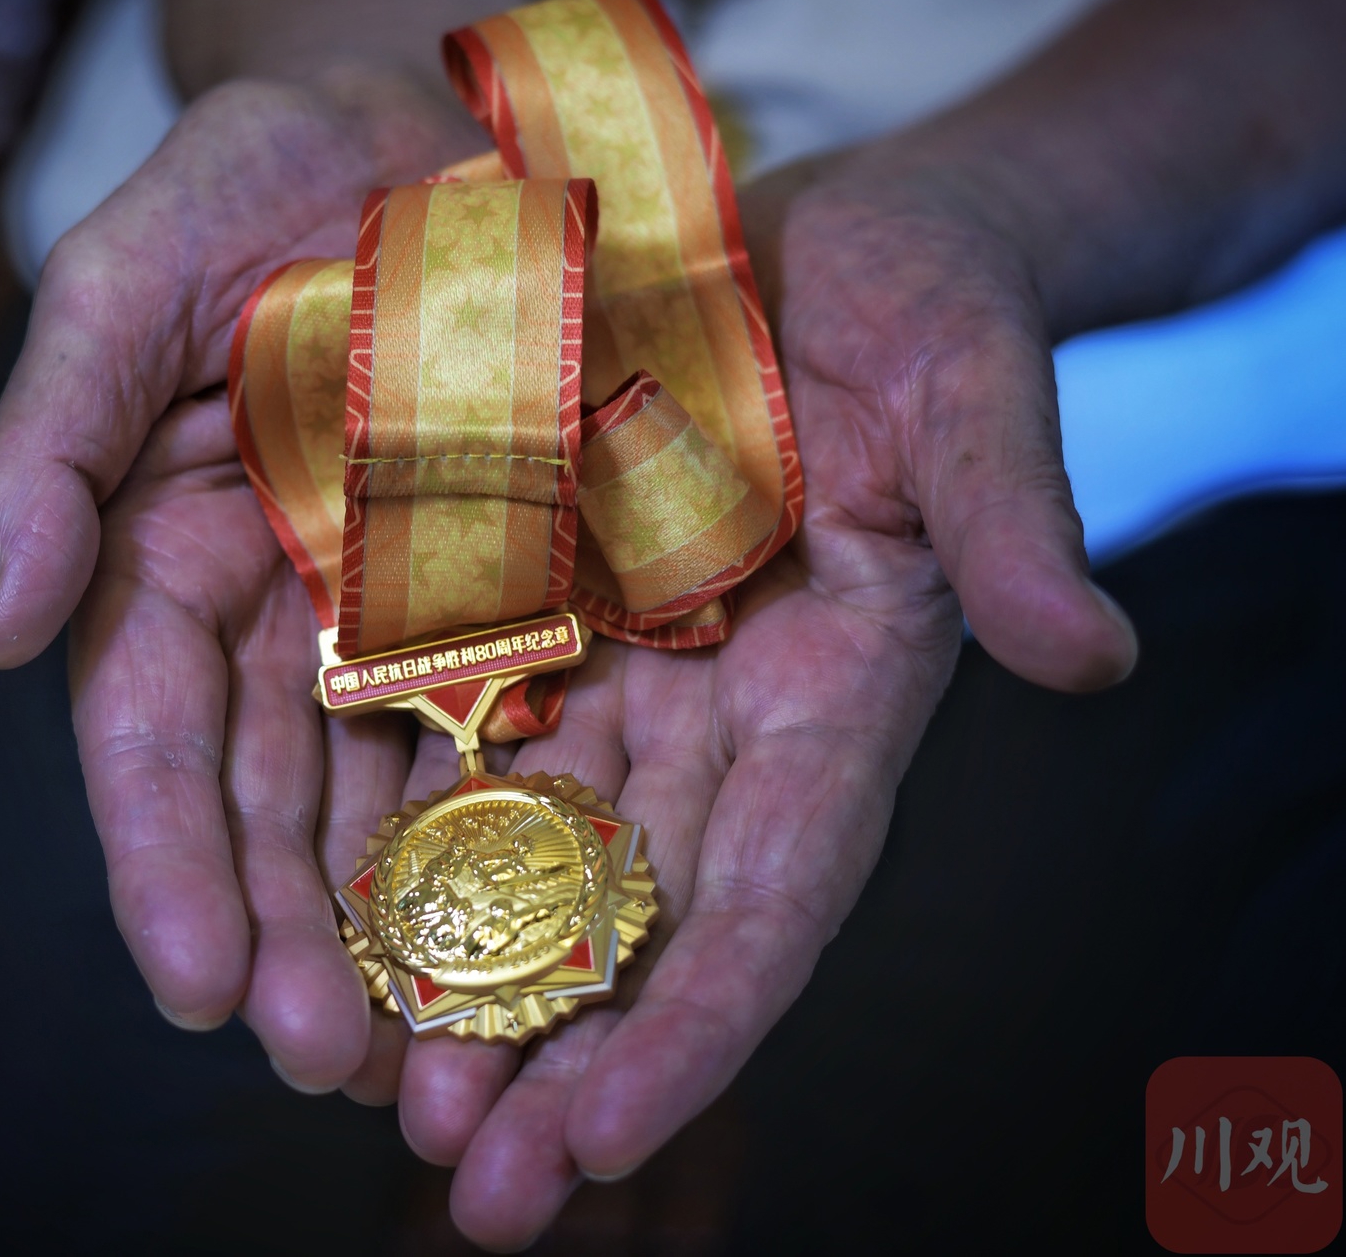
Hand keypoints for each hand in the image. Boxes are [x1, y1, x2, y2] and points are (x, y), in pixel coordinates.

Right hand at [0, 70, 483, 1083]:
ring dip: (408, 925)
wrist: (439, 132)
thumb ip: (50, 440)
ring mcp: (411, 611)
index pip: (152, 735)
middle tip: (330, 1062)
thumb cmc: (264, 178)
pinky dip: (523, 825)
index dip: (167, 861)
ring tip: (434, 1049)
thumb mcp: (128, 272)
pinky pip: (525, 721)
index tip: (199, 984)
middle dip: (292, 933)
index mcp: (169, 553)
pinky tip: (547, 918)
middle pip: (274, 799)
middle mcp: (286, 612)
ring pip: (395, 795)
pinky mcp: (529, 592)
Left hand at [342, 153, 1138, 1248]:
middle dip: (554, 1050)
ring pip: (524, 847)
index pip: (776, 894)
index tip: (607, 1137)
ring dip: (450, 968)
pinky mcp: (531, 608)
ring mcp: (616, 672)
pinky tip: (315, 904)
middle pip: (636, 914)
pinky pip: (448, 729)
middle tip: (470, 1178)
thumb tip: (1093, 653)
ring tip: (363, 1081)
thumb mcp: (972, 384)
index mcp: (838, 699)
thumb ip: (1010, 519)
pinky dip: (390, 821)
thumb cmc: (924, 302)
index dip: (701, 1019)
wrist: (811, 245)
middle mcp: (718, 721)